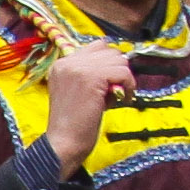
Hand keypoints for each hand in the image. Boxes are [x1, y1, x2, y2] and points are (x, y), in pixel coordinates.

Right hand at [43, 43, 133, 172]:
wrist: (64, 142)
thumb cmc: (73, 123)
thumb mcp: (76, 91)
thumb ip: (89, 73)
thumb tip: (119, 61)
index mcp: (61, 64)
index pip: (96, 46)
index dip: (109, 63)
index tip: (111, 81)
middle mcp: (67, 62)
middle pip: (109, 51)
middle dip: (117, 70)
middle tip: (116, 90)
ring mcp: (79, 68)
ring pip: (119, 60)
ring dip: (124, 78)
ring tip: (119, 96)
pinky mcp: (92, 77)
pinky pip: (123, 72)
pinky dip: (129, 86)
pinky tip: (124, 99)